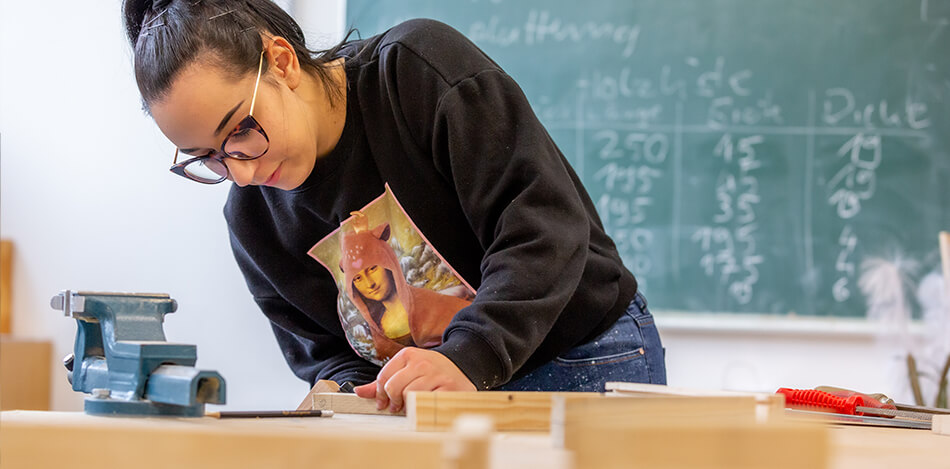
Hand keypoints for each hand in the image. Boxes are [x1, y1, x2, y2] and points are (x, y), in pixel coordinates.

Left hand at [354, 347, 474, 412]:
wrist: (461, 369)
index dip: (379, 394)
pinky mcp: (448, 388)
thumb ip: (383, 381)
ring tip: (412, 406)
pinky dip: (422, 408)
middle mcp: (422, 362)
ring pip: (409, 396)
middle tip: (397, 407)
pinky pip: (427, 403)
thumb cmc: (430, 372)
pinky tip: (425, 406)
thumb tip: (358, 391)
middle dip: (393, 401)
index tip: (382, 402)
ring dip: (408, 406)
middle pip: (394, 388)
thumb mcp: (406, 370)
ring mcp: (436, 375)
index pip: (383, 377)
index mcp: (408, 355)